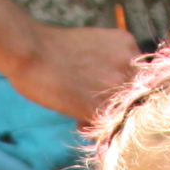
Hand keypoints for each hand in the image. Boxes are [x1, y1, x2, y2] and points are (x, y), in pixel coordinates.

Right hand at [14, 24, 142, 125]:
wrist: (30, 51)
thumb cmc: (51, 48)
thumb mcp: (93, 44)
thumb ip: (110, 62)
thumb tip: (111, 88)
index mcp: (127, 43)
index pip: (138, 75)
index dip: (119, 86)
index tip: (98, 88)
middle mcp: (129, 64)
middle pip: (135, 95)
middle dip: (114, 103)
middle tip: (87, 100)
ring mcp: (118, 86)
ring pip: (123, 113)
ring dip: (104, 116)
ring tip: (80, 109)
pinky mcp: (104, 107)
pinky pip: (107, 127)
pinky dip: (92, 126)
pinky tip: (76, 118)